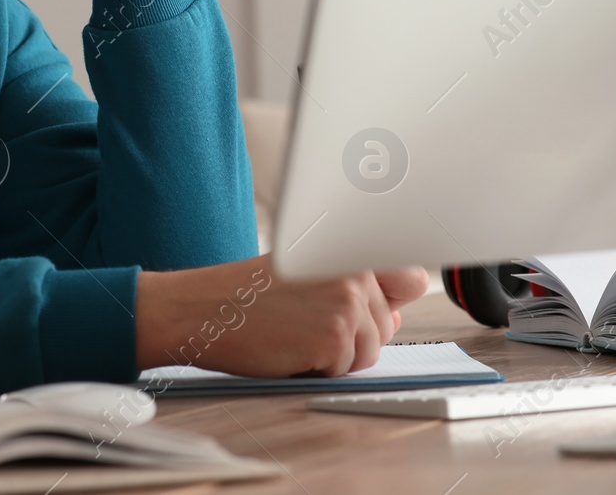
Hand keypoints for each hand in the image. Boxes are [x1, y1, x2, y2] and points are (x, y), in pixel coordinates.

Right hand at [135, 256, 431, 376]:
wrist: (203, 308)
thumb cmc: (247, 294)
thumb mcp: (306, 275)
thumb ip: (357, 291)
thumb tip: (394, 318)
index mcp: (348, 245)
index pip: (411, 280)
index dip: (392, 300)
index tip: (378, 304)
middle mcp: (355, 267)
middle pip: (386, 325)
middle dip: (352, 334)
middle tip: (304, 321)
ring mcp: (348, 301)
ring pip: (369, 350)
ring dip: (336, 354)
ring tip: (296, 333)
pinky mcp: (336, 336)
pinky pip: (346, 369)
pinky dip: (319, 370)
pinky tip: (290, 348)